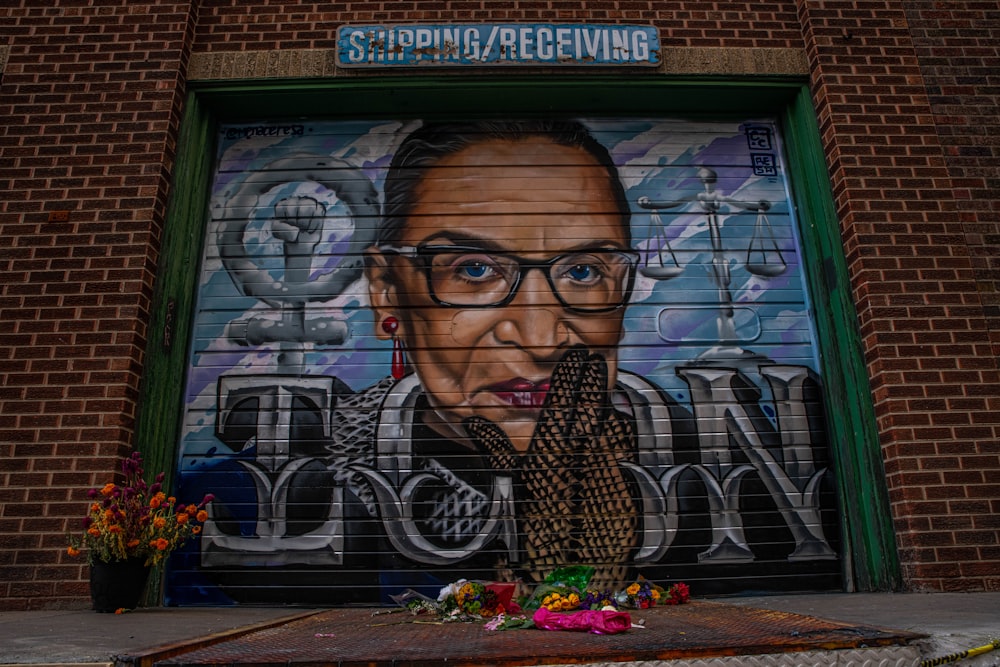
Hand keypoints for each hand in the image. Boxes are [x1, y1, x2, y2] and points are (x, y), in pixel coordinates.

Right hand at [465, 347, 637, 588]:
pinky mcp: (625, 478)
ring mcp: (605, 464)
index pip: (563, 399)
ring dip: (605, 399)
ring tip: (602, 380)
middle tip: (590, 355)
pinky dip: (619, 427)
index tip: (576, 353)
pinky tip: (615, 419)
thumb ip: (497, 449)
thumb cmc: (537, 529)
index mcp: (548, 449)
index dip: (571, 373)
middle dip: (590, 375)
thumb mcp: (514, 485)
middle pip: (589, 401)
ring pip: (608, 418)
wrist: (572, 572)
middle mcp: (579, 452)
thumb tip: (474, 422)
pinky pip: (624, 443)